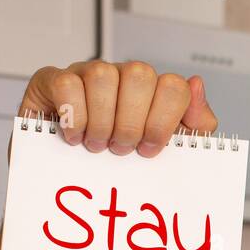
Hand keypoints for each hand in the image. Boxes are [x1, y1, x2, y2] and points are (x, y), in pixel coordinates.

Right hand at [18, 59, 217, 156]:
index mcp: (151, 92)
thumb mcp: (164, 151)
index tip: (149, 149)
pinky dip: (73, 115)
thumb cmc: (118, 161)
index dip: (163, 121)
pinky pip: (66, 83)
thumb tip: (197, 86)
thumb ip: (193, 126)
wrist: (66, 175)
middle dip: (132, 122)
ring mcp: (86, 75)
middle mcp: (120, 78)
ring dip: (101, 121)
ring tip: (96, 145)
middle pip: (140, 75)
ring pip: (102, 74)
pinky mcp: (52, 80)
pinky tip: (74, 135)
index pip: (174, 86)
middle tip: (121, 148)